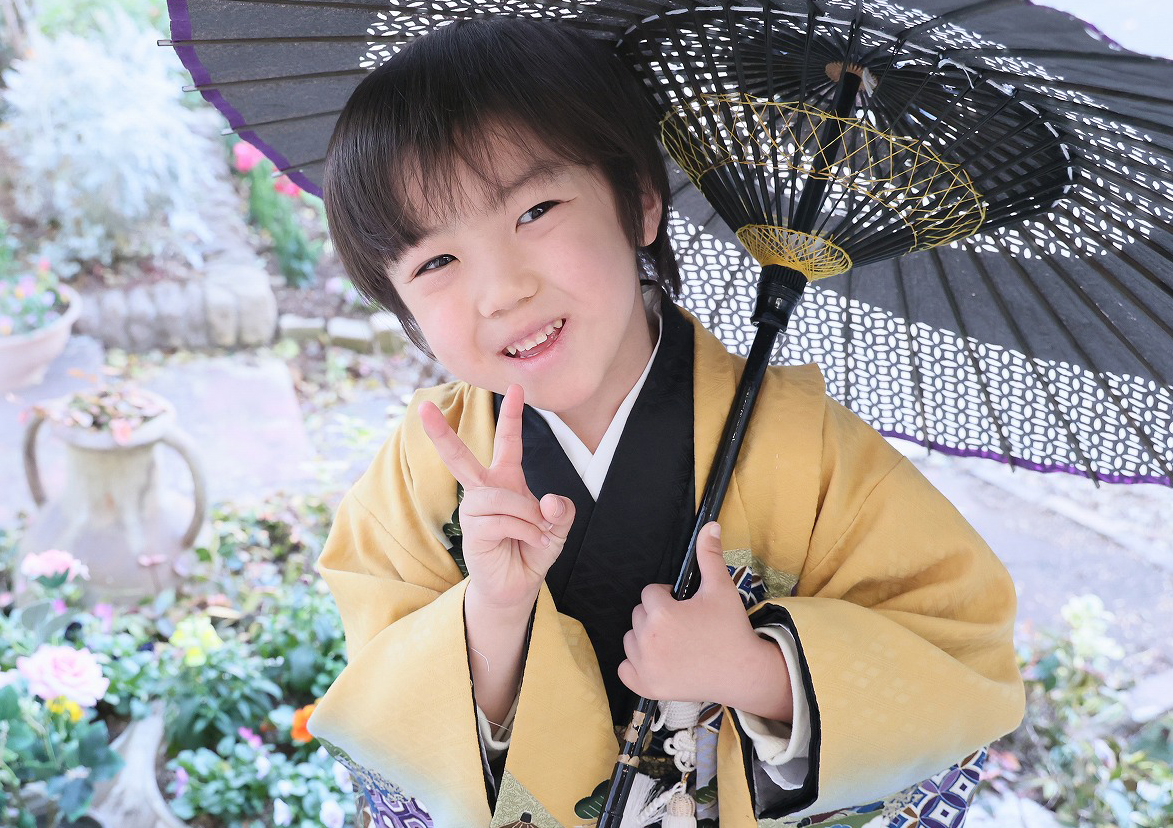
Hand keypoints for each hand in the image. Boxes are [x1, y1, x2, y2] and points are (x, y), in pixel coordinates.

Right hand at [419, 384, 574, 615]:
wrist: (517, 585)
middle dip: (441, 434)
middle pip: (460, 458)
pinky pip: (503, 520)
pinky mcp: (472, 531)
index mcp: (505, 481)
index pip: (508, 443)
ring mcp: (474, 511)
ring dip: (528, 516)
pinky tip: (529, 541)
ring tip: (538, 533)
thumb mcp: (557, 528)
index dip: (512, 415)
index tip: (515, 386)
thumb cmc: (532, 550)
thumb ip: (561, 511)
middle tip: (421, 407)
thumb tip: (549, 500)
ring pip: (503, 499)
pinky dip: (525, 531)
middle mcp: (484, 491)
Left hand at [618, 522, 778, 706]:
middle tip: (684, 626)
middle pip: (638, 615)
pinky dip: (636, 664)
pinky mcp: (646, 687)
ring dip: (645, 637)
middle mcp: (648, 640)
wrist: (743, 672)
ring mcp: (645, 666)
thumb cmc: (731, 629)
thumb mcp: (721, 588)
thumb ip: (709, 555)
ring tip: (674, 642)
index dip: (669, 597)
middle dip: (657, 615)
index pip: (650, 593)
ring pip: (630, 639)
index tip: (686, 607)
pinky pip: (624, 669)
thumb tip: (710, 525)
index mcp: (662, 614)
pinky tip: (658, 660)